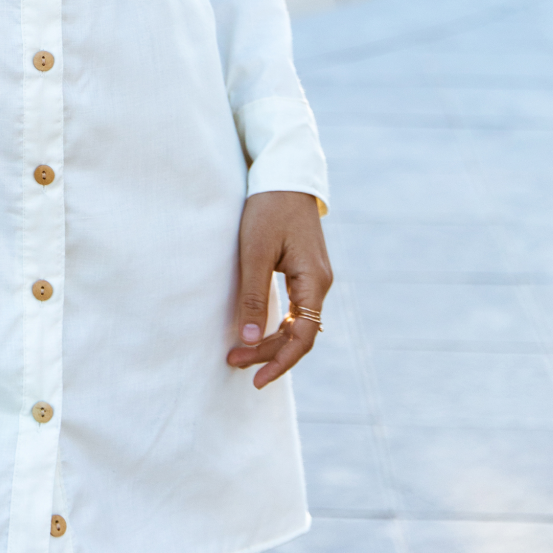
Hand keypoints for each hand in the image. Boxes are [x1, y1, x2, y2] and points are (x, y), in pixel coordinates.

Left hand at [226, 191, 332, 389]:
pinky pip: (294, 309)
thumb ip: (253, 295)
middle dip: (267, 353)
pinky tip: (256, 331)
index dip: (280, 362)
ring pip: (296, 323)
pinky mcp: (303, 270)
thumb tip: (248, 340)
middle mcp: (319, 283)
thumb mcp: (255, 251)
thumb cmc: (268, 208)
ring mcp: (313, 277)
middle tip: (233, 362)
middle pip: (299, 334)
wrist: (284, 173)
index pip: (303, 337)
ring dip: (269, 340)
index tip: (257, 379)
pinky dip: (276, 324)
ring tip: (238, 352)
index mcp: (314, 281)